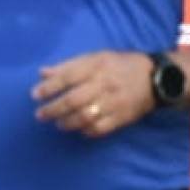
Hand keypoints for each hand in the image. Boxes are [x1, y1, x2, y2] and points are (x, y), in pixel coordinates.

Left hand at [33, 51, 160, 137]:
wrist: (155, 78)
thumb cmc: (120, 65)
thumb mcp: (96, 57)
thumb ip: (69, 65)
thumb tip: (42, 73)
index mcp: (97, 66)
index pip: (67, 77)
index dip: (49, 87)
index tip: (35, 95)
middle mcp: (104, 84)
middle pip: (73, 100)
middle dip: (53, 110)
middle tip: (40, 115)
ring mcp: (114, 102)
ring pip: (84, 117)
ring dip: (67, 123)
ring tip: (58, 124)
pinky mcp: (122, 117)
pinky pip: (100, 128)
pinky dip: (86, 131)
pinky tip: (79, 129)